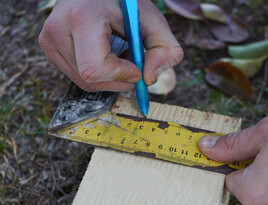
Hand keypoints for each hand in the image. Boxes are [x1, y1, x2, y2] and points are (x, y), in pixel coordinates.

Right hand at [38, 0, 182, 90]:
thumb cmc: (125, 4)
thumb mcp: (153, 21)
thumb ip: (165, 49)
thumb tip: (148, 79)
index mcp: (82, 18)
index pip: (95, 68)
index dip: (121, 75)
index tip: (137, 67)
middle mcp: (58, 29)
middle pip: (90, 80)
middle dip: (119, 80)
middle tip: (133, 64)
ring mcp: (49, 39)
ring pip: (84, 82)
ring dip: (110, 78)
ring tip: (119, 54)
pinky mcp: (49, 48)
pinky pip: (77, 77)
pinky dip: (98, 75)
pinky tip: (106, 56)